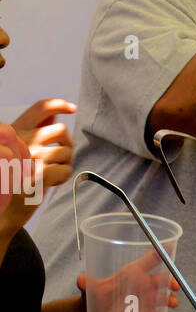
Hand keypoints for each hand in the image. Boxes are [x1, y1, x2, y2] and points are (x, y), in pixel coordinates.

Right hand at [0, 99, 74, 223]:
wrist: (5, 207)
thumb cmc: (14, 177)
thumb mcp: (18, 149)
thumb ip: (33, 131)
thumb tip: (54, 114)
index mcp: (16, 131)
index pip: (41, 108)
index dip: (59, 104)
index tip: (72, 108)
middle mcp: (23, 141)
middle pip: (61, 130)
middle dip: (67, 144)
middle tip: (61, 157)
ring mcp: (31, 157)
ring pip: (66, 152)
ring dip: (66, 164)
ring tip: (53, 173)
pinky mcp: (40, 174)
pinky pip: (66, 169)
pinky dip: (64, 177)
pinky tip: (53, 182)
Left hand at [77, 262, 179, 311]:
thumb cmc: (94, 298)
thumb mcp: (90, 289)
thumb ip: (87, 284)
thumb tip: (80, 280)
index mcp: (133, 273)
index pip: (149, 260)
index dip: (161, 253)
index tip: (169, 249)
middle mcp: (143, 286)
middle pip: (164, 280)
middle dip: (172, 282)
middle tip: (174, 287)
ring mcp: (147, 302)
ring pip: (165, 298)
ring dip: (171, 300)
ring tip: (171, 304)